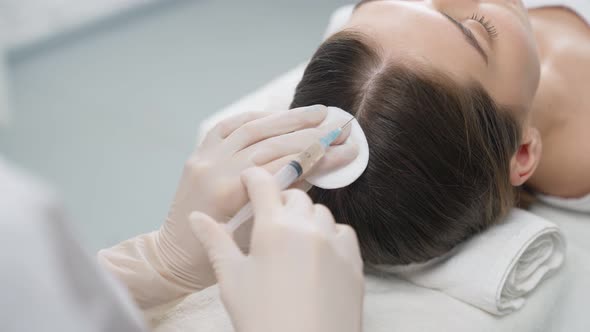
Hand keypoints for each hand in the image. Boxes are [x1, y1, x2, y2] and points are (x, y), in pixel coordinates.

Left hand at [157, 106, 358, 290]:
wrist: (172, 256)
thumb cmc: (209, 259)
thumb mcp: (252, 238)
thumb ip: (279, 203)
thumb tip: (312, 173)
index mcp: (227, 192)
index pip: (284, 165)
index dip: (318, 156)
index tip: (346, 151)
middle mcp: (214, 168)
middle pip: (272, 142)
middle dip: (311, 134)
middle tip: (340, 128)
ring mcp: (204, 157)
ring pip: (252, 128)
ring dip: (288, 118)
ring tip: (318, 113)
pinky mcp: (199, 154)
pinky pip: (229, 126)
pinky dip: (256, 117)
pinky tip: (278, 113)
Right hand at [190, 168, 363, 331]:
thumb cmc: (263, 319)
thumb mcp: (232, 280)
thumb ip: (216, 241)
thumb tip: (196, 217)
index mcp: (274, 227)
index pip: (264, 183)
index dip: (253, 178)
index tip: (249, 181)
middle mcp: (308, 227)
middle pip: (295, 196)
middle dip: (279, 202)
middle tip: (268, 223)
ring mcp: (335, 243)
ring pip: (321, 212)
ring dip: (306, 218)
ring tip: (293, 242)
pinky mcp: (354, 261)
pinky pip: (343, 232)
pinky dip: (330, 235)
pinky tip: (318, 255)